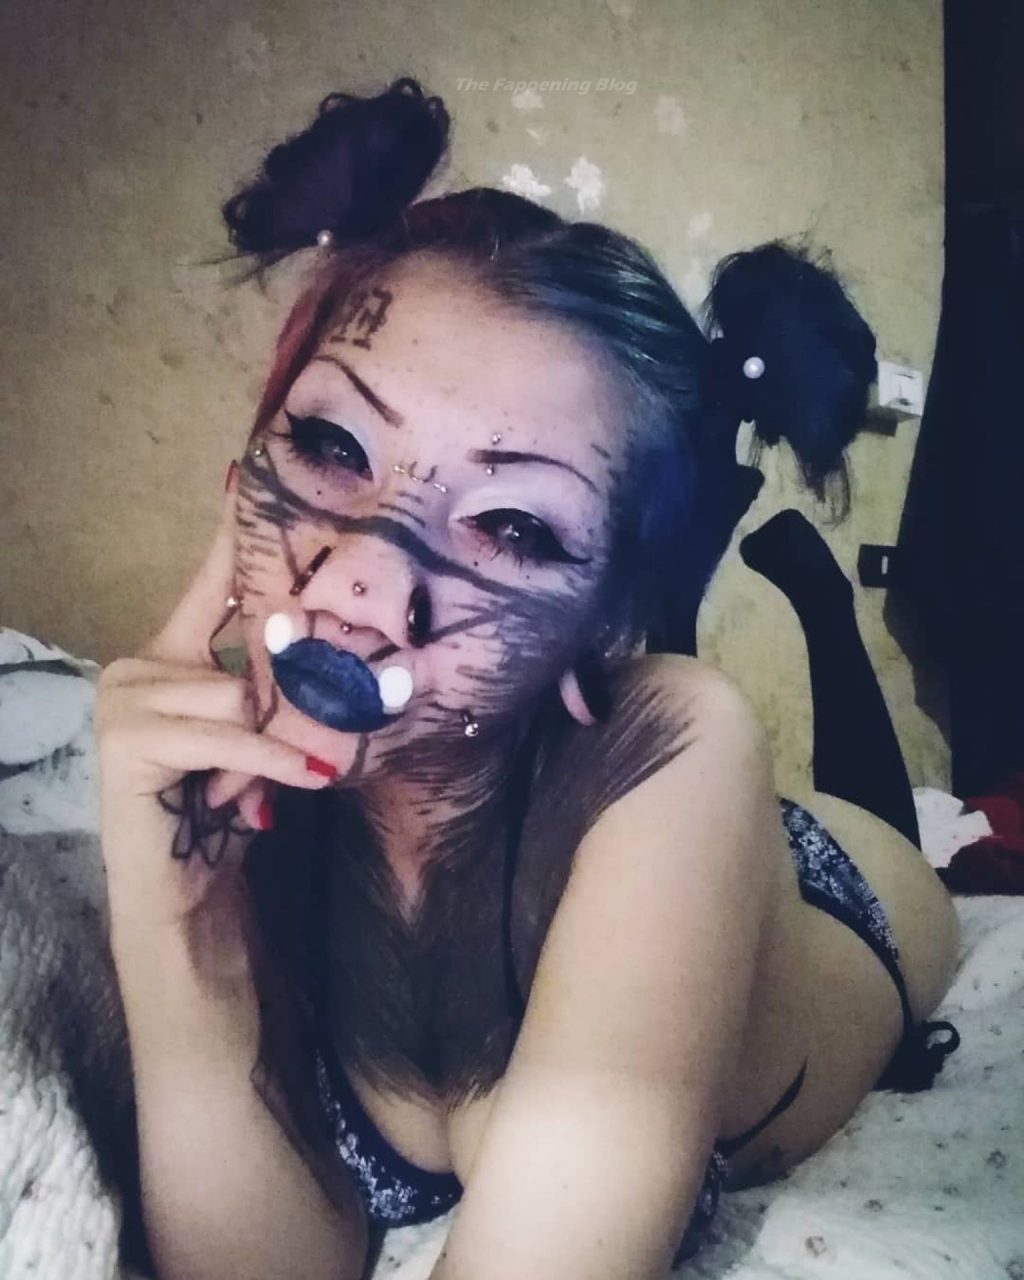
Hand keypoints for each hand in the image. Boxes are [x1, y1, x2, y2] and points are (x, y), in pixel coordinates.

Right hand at [95, 475, 334, 935]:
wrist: (185, 890)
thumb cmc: (225, 808)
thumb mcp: (260, 734)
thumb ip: (275, 688)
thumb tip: (328, 651)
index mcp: (170, 654)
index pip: (210, 582)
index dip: (231, 531)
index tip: (246, 472)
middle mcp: (140, 664)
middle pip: (247, 648)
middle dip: (297, 690)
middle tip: (340, 716)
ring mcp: (125, 699)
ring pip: (241, 692)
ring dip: (279, 741)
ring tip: (278, 781)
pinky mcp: (127, 740)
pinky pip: (226, 733)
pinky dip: (270, 758)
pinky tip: (306, 778)